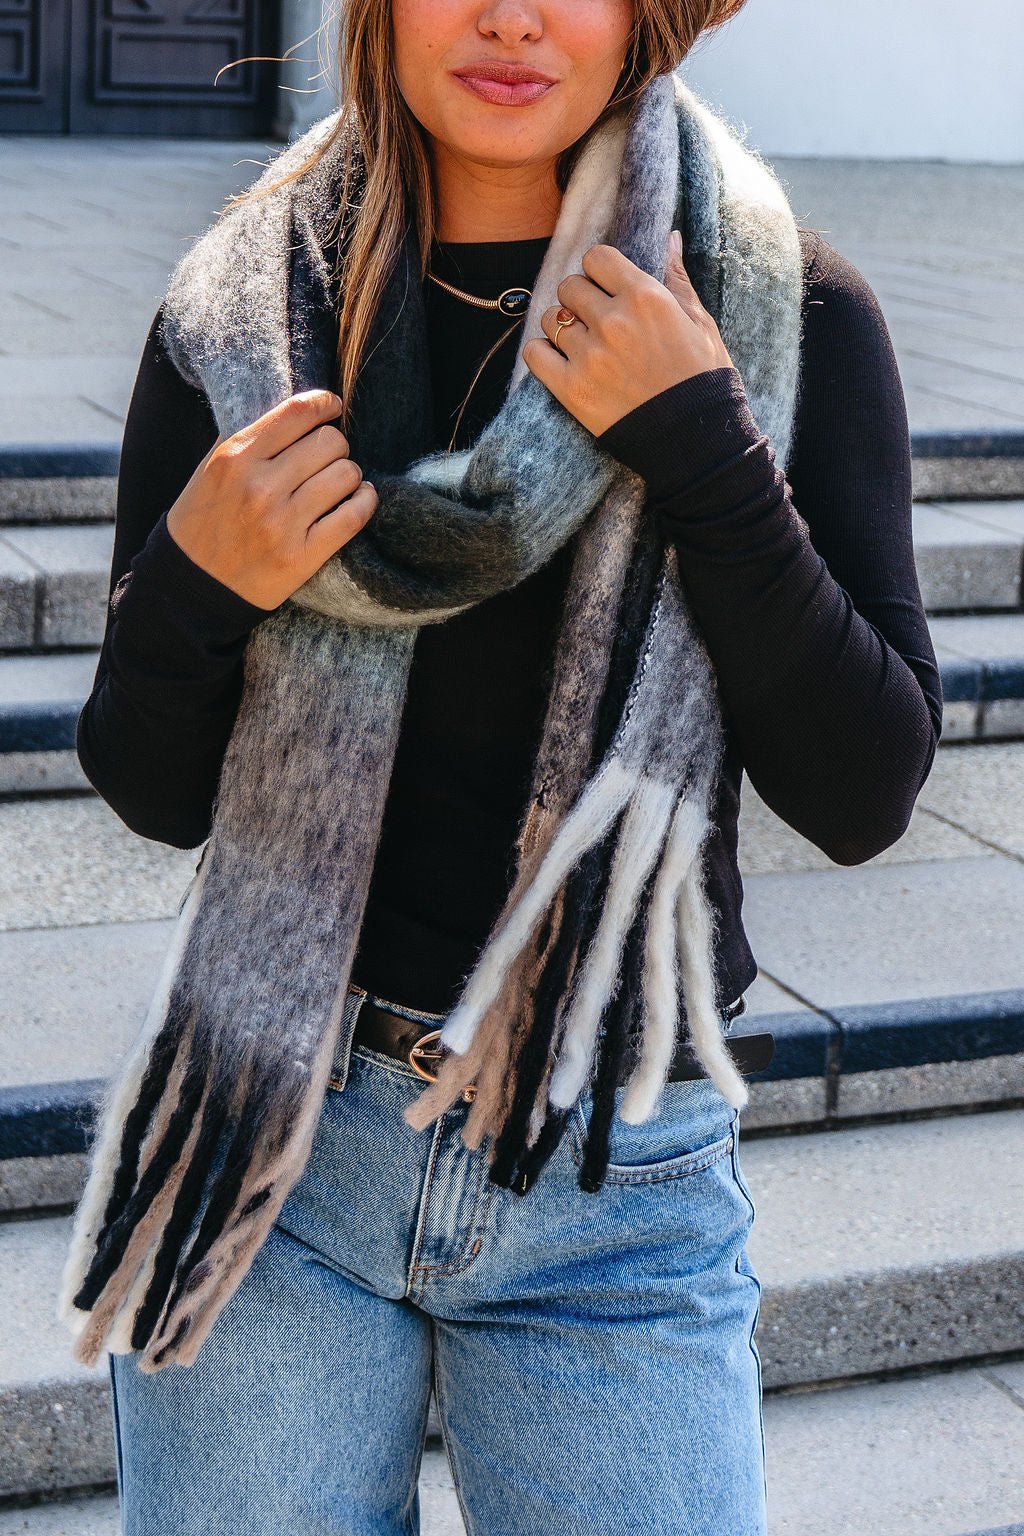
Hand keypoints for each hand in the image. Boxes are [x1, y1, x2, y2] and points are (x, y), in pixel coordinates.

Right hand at [166, 390, 377, 610]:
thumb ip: (249, 439)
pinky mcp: (302, 556)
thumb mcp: (210, 470)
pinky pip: (354, 515)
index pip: (297, 413)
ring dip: (349, 476)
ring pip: (346, 475)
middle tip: (327, 459)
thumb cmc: (203, 523)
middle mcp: (260, 487)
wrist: (194, 587)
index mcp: (235, 458)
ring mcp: (283, 523)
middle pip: (330, 442)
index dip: (324, 404)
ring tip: (338, 483)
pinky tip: (359, 498)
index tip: (333, 407)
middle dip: (335, 446)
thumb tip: (298, 412)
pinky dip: (365, 501)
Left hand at [521, 231, 734, 437]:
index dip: (599, 272)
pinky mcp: (571, 389)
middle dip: (580, 300)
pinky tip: (560, 362)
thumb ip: (677, 279)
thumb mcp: (700, 322)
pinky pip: (534, 354)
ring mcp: (589, 356)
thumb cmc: (702, 379)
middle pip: (569, 286)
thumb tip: (668, 237)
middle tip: (594, 321)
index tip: (606, 289)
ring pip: (550, 319)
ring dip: (561, 328)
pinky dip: (542, 354)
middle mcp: (613, 322)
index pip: (597, 258)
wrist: (694, 441)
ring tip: (581, 345)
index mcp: (646, 298)